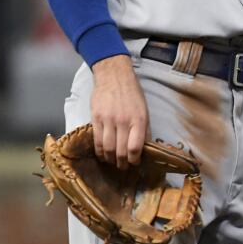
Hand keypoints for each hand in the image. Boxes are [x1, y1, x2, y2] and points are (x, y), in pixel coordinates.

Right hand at [90, 54, 149, 168]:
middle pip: (121, 151)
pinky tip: (102, 154)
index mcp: (139, 119)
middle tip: (124, 167)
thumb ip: (144, 128)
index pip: (136, 147)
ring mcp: (108, 120)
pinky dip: (99, 152)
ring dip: (110, 159)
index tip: (135, 163)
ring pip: (107, 149)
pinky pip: (97, 141)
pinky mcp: (96, 119)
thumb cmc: (132, 93)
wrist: (114, 76)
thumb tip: (146, 147)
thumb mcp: (144, 110)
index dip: (135, 160)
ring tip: (113, 162)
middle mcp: (124, 121)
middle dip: (123, 163)